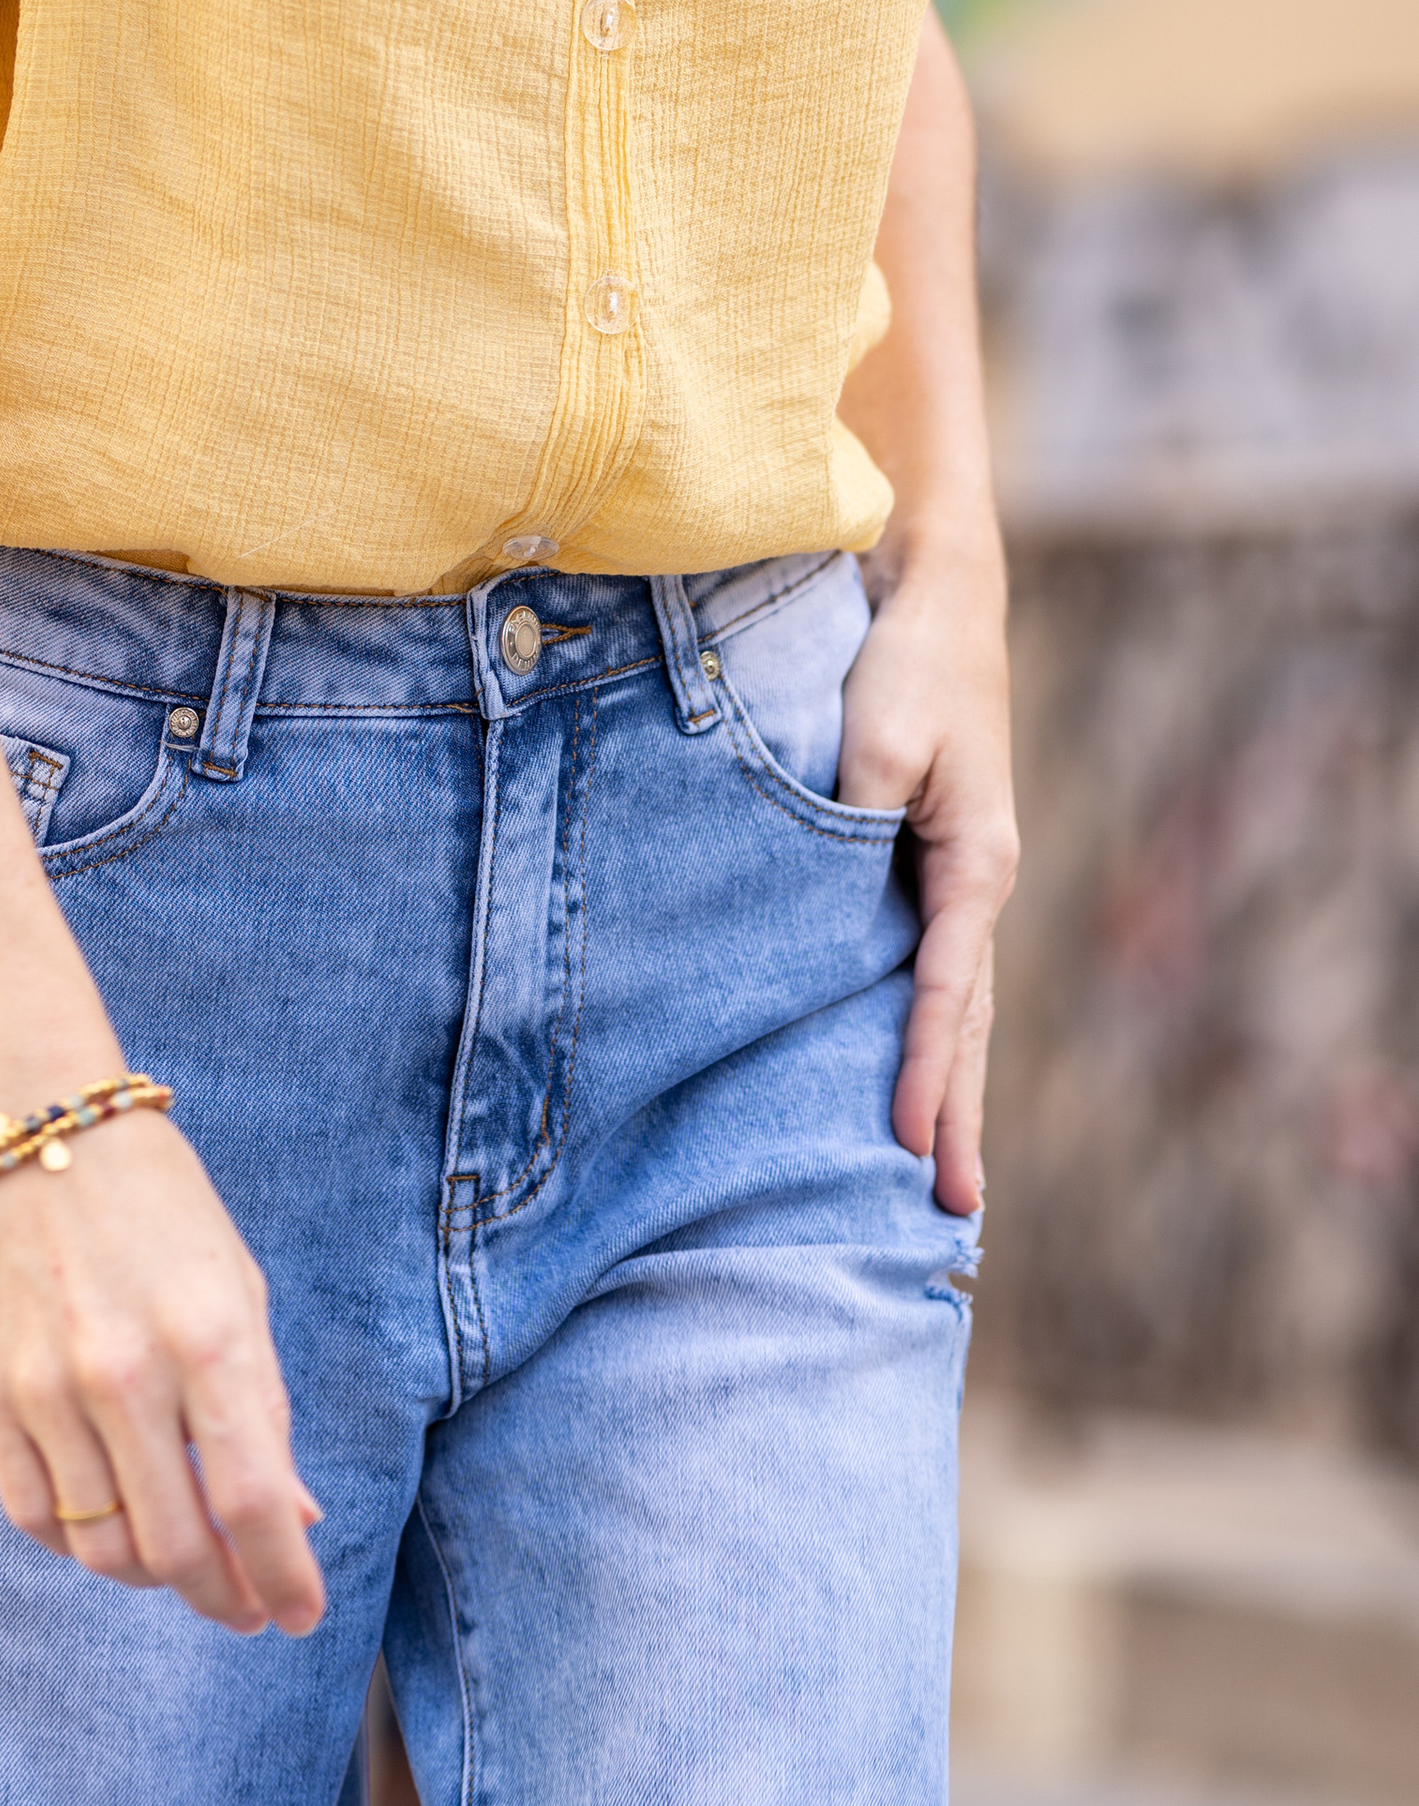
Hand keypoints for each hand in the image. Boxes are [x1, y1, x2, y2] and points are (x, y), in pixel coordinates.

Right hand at [0, 1110, 326, 1636]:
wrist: (28, 1120)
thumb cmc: (155, 1201)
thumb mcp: (235, 1285)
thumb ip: (264, 1405)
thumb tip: (293, 1519)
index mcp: (208, 1335)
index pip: (255, 1500)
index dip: (285, 1577)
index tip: (300, 1612)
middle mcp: (126, 1371)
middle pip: (175, 1548)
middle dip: (222, 1596)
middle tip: (245, 1604)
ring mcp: (46, 1387)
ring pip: (102, 1547)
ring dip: (153, 1575)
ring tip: (182, 1558)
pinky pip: (34, 1516)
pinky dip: (77, 1543)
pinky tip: (108, 1523)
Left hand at [837, 527, 1017, 1216]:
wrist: (935, 594)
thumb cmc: (904, 662)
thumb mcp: (876, 737)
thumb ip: (850, 822)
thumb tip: (829, 895)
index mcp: (975, 862)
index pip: (945, 991)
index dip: (925, 1068)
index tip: (909, 1141)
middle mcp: (977, 880)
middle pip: (966, 1019)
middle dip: (960, 1113)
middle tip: (954, 1211)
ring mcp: (959, 873)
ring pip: (956, 1001)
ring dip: (952, 1083)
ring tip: (947, 1175)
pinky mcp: (932, 858)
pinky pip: (932, 963)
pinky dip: (930, 1026)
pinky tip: (915, 1069)